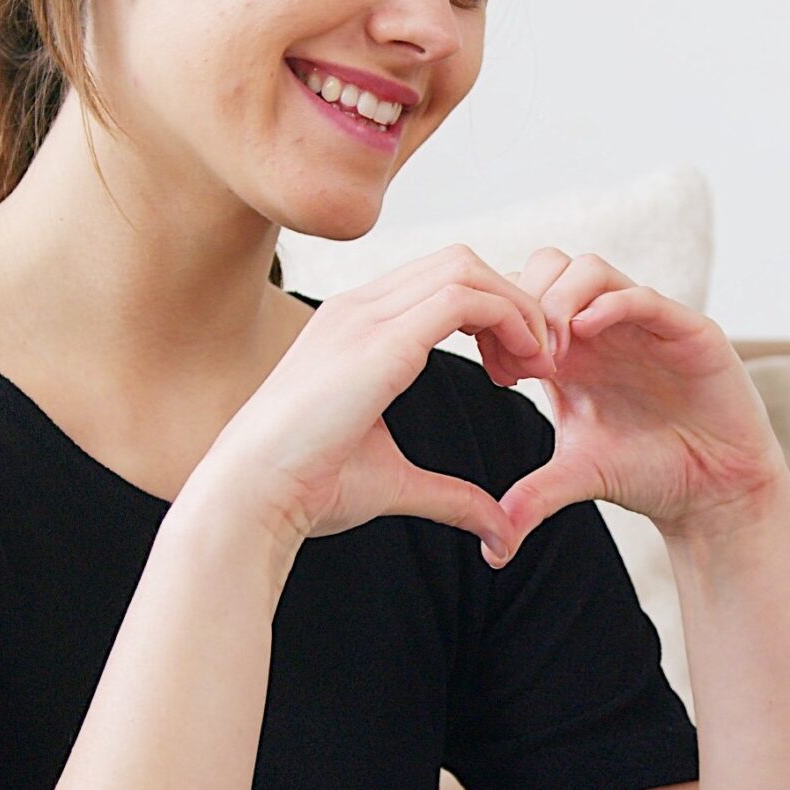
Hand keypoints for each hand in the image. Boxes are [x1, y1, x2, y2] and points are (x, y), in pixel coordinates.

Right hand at [199, 245, 554, 553]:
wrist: (252, 497)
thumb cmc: (306, 489)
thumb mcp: (396, 483)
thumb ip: (451, 495)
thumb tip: (498, 526)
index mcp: (354, 329)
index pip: (438, 285)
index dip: (491, 315)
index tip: (515, 370)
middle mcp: (359, 310)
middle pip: (459, 264)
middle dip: (511, 303)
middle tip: (537, 362)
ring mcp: (365, 316)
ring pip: (466, 268)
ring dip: (517, 308)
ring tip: (537, 363)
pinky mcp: (379, 339)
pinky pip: (464, 297)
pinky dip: (509, 318)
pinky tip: (521, 365)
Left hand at [479, 248, 788, 564]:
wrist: (713, 492)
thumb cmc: (650, 473)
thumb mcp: (579, 476)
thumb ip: (534, 494)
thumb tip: (491, 548)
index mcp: (572, 350)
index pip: (522, 296)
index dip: (501, 323)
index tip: (497, 372)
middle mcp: (605, 328)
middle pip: (548, 266)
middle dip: (524, 304)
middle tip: (523, 361)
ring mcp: (645, 324)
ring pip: (588, 269)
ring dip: (559, 302)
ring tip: (553, 355)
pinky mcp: (687, 331)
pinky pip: (643, 296)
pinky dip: (611, 304)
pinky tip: (588, 334)